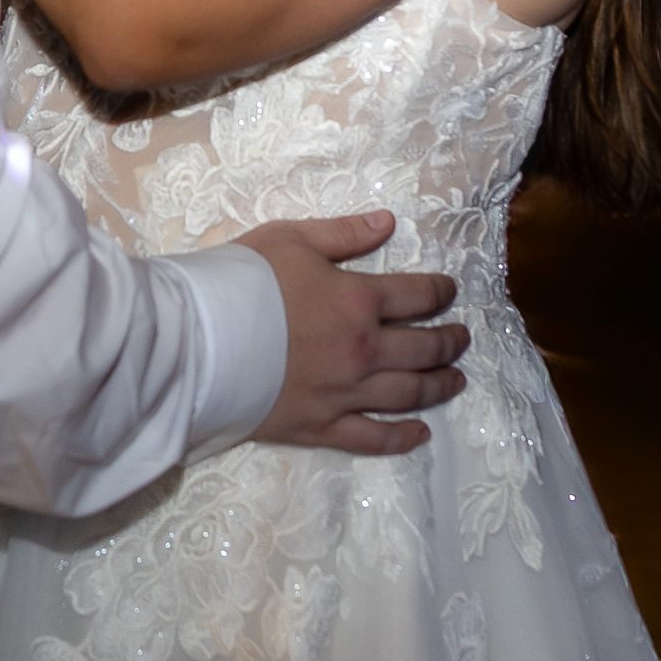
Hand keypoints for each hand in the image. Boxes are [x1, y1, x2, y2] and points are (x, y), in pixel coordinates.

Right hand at [231, 211, 468, 458]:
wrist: (198, 339)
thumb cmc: (240, 281)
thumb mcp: (291, 238)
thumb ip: (343, 233)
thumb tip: (388, 223)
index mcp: (359, 300)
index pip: (417, 295)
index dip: (440, 292)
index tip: (450, 292)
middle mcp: (364, 350)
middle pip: (423, 348)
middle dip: (449, 341)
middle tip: (461, 338)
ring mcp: (346, 393)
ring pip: (408, 393)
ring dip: (439, 386)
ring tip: (456, 380)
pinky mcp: (321, 426)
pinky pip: (372, 437)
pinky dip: (401, 437)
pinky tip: (420, 433)